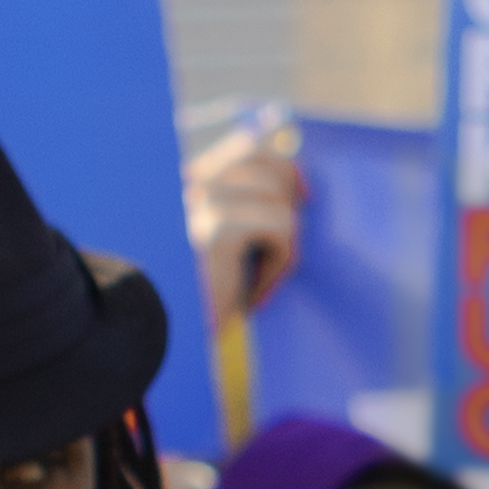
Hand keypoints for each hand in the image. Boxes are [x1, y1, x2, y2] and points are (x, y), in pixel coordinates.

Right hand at [184, 118, 305, 323]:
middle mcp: (192, 186)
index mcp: (194, 183)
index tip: (302, 196)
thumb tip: (300, 176)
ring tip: (259, 273)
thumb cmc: (218, 296)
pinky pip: (282, 228)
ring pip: (280, 199)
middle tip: (278, 249)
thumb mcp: (239, 242)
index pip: (249, 149)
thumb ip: (257, 203)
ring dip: (284, 242)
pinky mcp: (216, 230)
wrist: (185, 340)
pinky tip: (256, 291)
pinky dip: (280, 263)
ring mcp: (201, 203)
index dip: (283, 168)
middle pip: (269, 166)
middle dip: (287, 206)